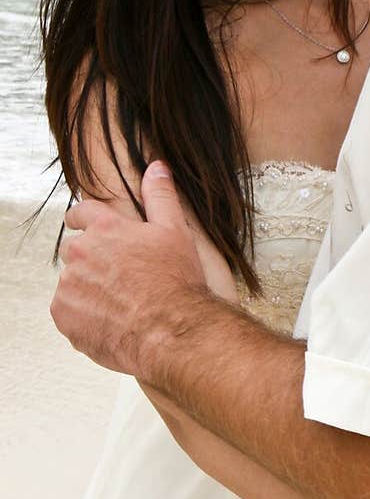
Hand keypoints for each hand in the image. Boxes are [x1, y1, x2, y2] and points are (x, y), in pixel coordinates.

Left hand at [51, 161, 206, 377]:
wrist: (171, 331)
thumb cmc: (176, 282)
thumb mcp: (176, 231)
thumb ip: (161, 196)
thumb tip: (156, 167)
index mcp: (106, 228)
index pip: (81, 213)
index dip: (83, 219)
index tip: (82, 225)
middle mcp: (82, 253)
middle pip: (75, 250)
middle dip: (91, 260)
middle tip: (117, 276)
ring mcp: (70, 285)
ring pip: (71, 282)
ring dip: (87, 288)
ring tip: (118, 302)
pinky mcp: (64, 315)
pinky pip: (67, 310)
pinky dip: (83, 314)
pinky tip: (109, 318)